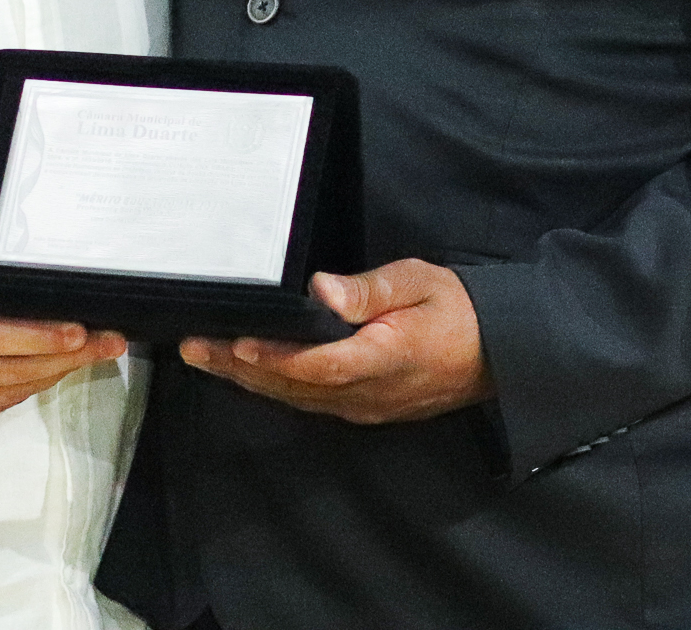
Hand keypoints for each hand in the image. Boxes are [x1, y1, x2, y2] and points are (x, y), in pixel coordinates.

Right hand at [0, 248, 126, 427]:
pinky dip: (26, 388)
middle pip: (12, 370)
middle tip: (107, 343)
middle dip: (67, 357)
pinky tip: (51, 370)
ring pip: (9, 392)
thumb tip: (21, 270)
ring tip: (91, 355)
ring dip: (54, 375)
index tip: (81, 332)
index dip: (42, 339)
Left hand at [177, 259, 492, 424]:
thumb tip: (322, 288)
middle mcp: (368, 392)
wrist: (498, 354)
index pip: (319, 364)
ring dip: (248, 380)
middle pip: (293, 386)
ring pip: (296, 398)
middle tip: (193, 348)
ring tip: (204, 358)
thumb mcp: (418, 282)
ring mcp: (364, 406)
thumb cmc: (457, 309)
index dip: (275, 357)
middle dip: (239, 368)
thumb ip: (369, 290)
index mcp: (384, 358)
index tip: (236, 342)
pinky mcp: (363, 408)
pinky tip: (247, 373)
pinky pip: (309, 402)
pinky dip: (274, 387)